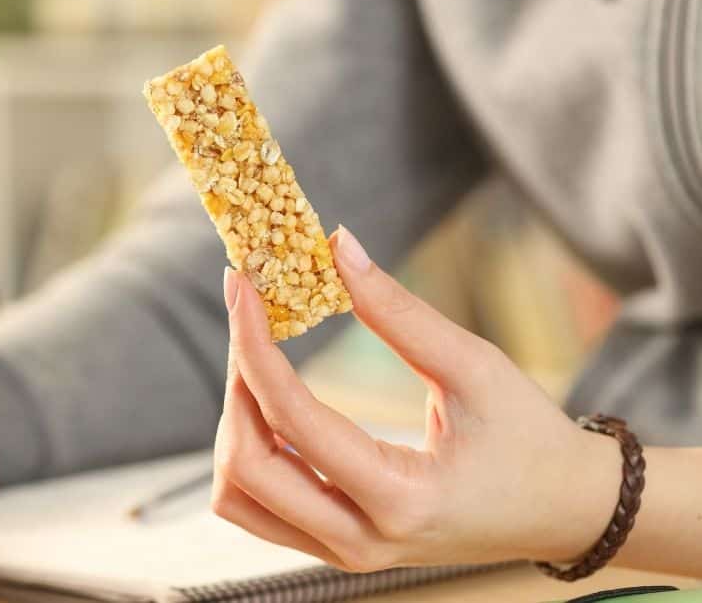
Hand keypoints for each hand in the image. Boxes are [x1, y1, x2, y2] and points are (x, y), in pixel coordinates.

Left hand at [212, 226, 620, 571]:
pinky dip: (247, 453)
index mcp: (401, 498)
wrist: (565, 511)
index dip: (253, 344)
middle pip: (245, 468)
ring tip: (259, 362)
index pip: (290, 419)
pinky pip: (258, 507)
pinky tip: (270, 403)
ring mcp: (345, 553)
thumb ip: (400, 312)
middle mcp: (362, 540)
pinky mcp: (336, 548)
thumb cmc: (531, 439)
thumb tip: (338, 246)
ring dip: (233, 425)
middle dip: (235, 385)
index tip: (241, 287)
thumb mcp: (477, 367)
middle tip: (247, 318)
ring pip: (238, 497)